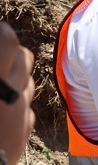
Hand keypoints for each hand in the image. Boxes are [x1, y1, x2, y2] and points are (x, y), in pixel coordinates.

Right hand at [0, 22, 35, 164]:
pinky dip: (18, 103)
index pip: (7, 40)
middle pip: (24, 56)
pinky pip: (27, 106)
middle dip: (10, 54)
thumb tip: (6, 43)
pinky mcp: (25, 130)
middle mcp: (11, 90)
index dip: (1, 34)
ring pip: (29, 80)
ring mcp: (21, 110)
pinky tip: (1, 110)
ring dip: (16, 78)